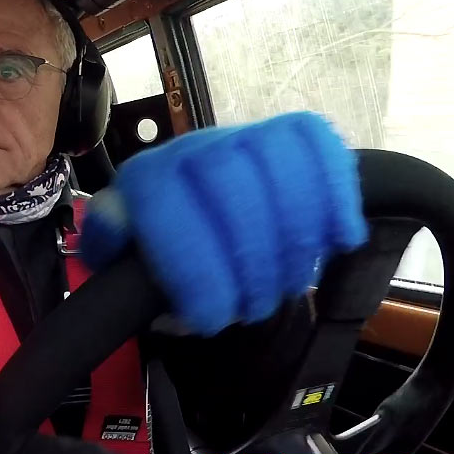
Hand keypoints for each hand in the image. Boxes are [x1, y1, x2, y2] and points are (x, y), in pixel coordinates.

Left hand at [81, 111, 366, 335]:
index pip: (166, 206)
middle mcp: (194, 146)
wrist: (199, 210)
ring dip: (294, 239)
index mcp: (146, 177)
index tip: (210, 318)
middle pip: (230, 183)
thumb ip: (114, 248)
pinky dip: (336, 194)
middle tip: (253, 308)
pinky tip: (339, 239)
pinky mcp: (292, 135)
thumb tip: (115, 239)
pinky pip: (319, 144)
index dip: (195, 268)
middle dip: (250, 259)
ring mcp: (245, 135)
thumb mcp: (126, 257)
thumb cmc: (167, 247)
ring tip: (287, 286)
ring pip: (280, 166)